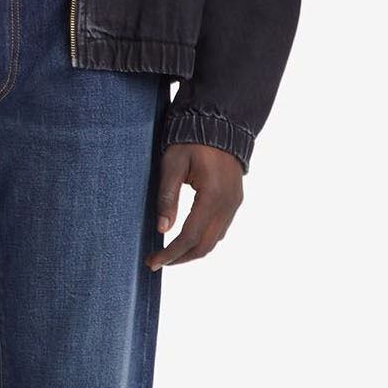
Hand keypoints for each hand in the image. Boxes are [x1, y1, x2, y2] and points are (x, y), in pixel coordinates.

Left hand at [144, 142, 243, 267]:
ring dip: (192, 252)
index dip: (170, 253)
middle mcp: (227, 205)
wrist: (220, 124)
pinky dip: (203, 240)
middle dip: (180, 258)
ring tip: (169, 255)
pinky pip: (220, 230)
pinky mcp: (234, 201)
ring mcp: (234, 204)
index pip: (190, 236)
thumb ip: (167, 197)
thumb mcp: (172, 164)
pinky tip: (186, 240)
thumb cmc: (191, 141)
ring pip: (214, 241)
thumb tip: (162, 229)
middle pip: (204, 245)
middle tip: (156, 263)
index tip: (153, 261)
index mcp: (212, 196)